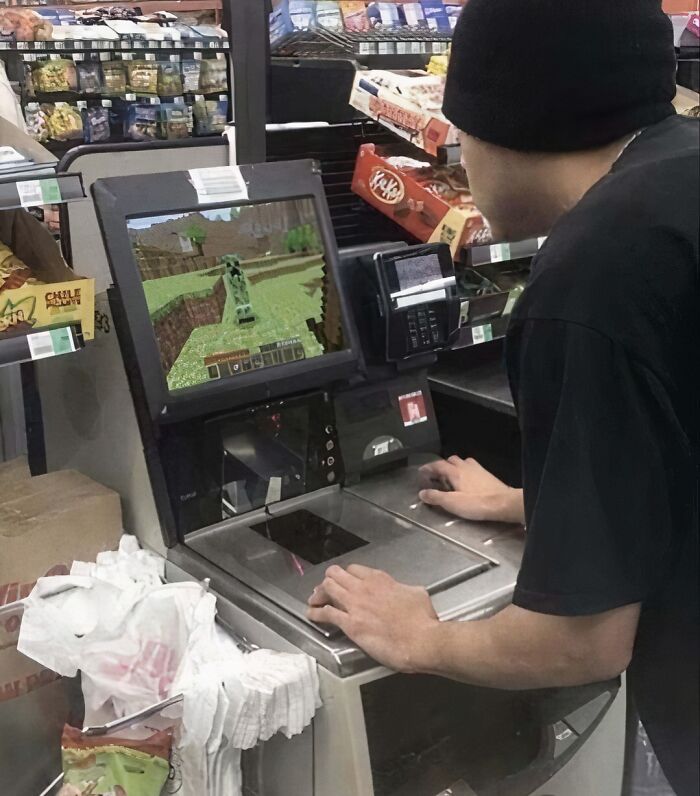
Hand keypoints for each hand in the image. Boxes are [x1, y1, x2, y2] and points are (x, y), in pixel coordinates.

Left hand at [307, 564, 438, 672]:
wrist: (422, 640)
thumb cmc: (423, 620)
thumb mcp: (416, 593)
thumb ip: (402, 588)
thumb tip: (401, 590)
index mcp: (380, 579)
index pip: (353, 569)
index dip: (345, 575)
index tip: (344, 581)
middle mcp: (365, 588)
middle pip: (336, 574)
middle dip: (328, 580)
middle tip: (324, 589)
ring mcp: (356, 605)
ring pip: (328, 589)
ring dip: (318, 594)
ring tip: (314, 600)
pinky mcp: (351, 625)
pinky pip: (327, 614)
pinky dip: (316, 613)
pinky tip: (312, 615)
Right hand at [419, 456, 524, 524]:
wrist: (503, 503)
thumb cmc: (477, 503)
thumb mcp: (452, 503)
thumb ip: (436, 497)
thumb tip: (422, 493)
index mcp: (455, 472)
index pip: (438, 465)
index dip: (428, 467)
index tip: (422, 471)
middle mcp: (466, 466)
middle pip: (451, 459)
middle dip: (442, 465)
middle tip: (437, 475)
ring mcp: (478, 469)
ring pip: (463, 461)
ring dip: (455, 466)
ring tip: (452, 476)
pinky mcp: (487, 474)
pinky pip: (472, 467)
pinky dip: (466, 470)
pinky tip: (468, 480)